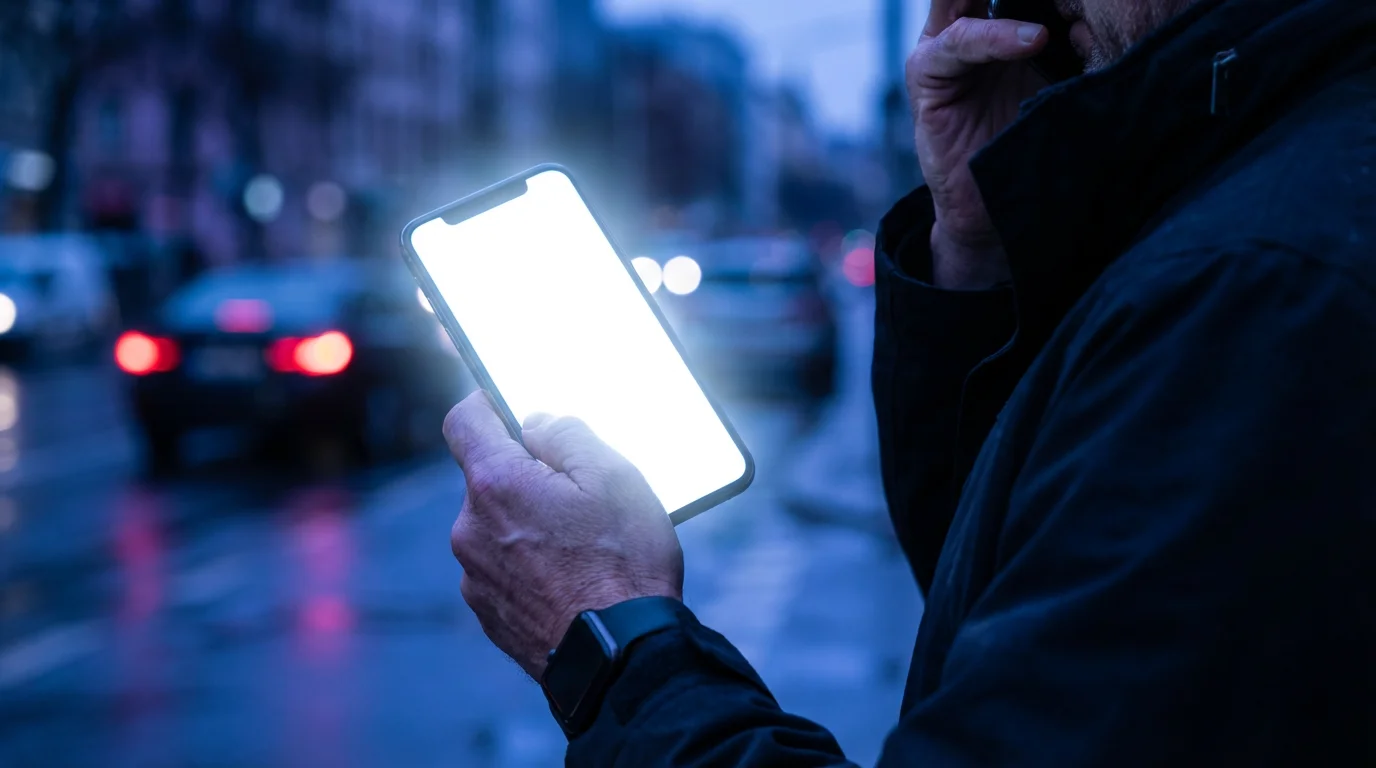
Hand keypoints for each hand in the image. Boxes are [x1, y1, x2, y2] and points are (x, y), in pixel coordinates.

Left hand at [443, 391, 683, 678]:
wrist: (621, 658)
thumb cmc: (623, 564)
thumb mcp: (614, 477)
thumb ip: (568, 435)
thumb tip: (537, 423)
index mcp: (496, 485)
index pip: (465, 421)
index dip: (486, 404)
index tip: (508, 404)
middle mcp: (471, 529)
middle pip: (488, 479)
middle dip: (526, 477)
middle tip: (579, 493)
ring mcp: (475, 576)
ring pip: (497, 528)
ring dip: (528, 525)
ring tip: (583, 546)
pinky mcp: (488, 614)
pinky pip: (503, 570)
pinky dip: (530, 565)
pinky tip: (572, 579)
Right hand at [908, 0, 1049, 288]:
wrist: (997, 204)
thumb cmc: (1034, 142)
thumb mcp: (1062, 82)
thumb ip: (1072, 44)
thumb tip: (1106, 15)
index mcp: (1003, 22)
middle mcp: (969, 25)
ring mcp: (943, 46)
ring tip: (1048, 23)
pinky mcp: (926, 72)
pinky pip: (958, 42)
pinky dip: (995, 37)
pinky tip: (1034, 41)